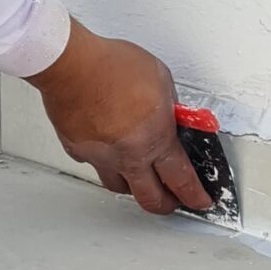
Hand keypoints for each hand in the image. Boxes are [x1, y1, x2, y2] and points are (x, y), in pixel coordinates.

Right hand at [29, 21, 212, 216]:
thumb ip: (168, 103)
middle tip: (170, 201)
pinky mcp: (78, 150)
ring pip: (118, 186)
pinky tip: (105, 151)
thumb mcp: (159, 77)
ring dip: (132, 185)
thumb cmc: (112, 66)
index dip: (194, 196)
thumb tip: (171, 113)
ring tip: (137, 178)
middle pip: (150, 198)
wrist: (71, 65)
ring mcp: (101, 157)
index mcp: (156, 139)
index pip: (182, 180)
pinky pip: (93, 164)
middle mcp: (129, 156)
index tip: (199, 200)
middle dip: (164, 204)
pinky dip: (102, 161)